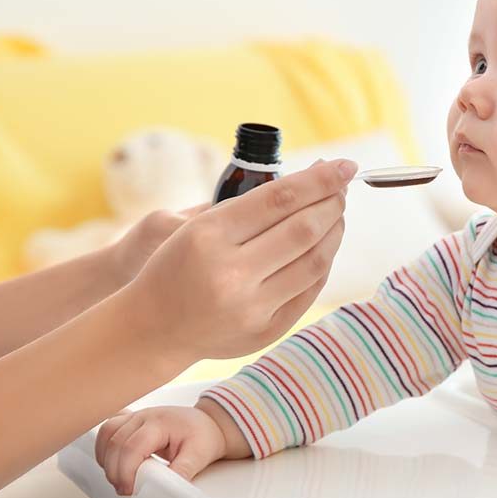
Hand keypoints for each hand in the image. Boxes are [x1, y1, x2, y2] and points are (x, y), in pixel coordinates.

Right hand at [95, 401, 241, 494]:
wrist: (209, 424)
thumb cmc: (204, 436)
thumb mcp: (198, 455)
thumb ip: (182, 471)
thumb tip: (167, 490)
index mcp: (160, 423)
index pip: (132, 447)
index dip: (126, 472)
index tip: (130, 490)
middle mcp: (145, 416)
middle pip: (115, 442)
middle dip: (115, 470)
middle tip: (125, 490)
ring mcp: (136, 416)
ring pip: (107, 434)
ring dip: (106, 458)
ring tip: (119, 478)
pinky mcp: (131, 420)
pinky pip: (108, 430)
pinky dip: (105, 447)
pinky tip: (112, 462)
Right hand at [116, 158, 355, 365]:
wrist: (153, 329)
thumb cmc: (176, 266)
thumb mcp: (192, 226)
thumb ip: (248, 207)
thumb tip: (311, 179)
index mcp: (208, 236)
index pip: (280, 198)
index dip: (319, 179)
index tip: (344, 165)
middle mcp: (231, 273)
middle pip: (304, 229)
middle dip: (332, 202)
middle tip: (342, 186)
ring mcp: (251, 307)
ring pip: (315, 261)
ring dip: (334, 231)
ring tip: (337, 212)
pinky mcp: (267, 331)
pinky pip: (310, 290)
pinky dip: (324, 262)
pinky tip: (326, 244)